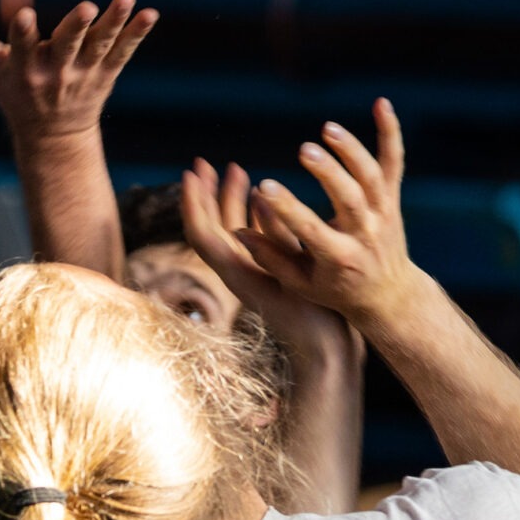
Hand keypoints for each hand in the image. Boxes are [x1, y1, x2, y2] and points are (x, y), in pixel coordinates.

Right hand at [0, 0, 155, 152]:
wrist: (51, 137)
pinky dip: (137, 34)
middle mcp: (54, 73)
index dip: (24, 33)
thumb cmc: (11, 90)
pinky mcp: (105, 74)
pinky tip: (151, 14)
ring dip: (114, 23)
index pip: (22, 48)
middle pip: (67, 47)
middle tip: (87, 6)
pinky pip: (124, 53)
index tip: (26, 16)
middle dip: (76, 27)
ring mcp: (83, 75)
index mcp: (23, 69)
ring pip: (100, 47)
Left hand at [178, 158, 361, 362]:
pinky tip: (261, 196)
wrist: (328, 356)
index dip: (194, 203)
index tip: (192, 174)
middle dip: (205, 194)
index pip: (201, 234)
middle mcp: (237, 272)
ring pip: (230, 229)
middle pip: (209, 227)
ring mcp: (251, 272)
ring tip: (235, 169)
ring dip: (229, 200)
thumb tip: (260, 197)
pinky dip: (252, 214)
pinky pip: (252, 238)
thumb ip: (279, 236)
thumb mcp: (298, 274)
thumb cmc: (314, 322)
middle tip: (203, 164)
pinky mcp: (268, 273)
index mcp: (236, 274)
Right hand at [216, 99, 428, 334]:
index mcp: (340, 258)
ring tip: (327, 129)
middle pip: (351, 199)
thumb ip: (270, 258)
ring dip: (352, 151)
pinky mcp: (392, 199)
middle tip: (305, 150)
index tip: (263, 187)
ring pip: (373, 178)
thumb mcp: (301, 284)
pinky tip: (380, 103)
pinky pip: (394, 163)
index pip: (312, 230)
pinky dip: (390, 134)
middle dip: (329, 173)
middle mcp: (366, 234)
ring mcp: (383, 214)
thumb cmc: (335, 289)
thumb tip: (236, 232)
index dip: (287, 209)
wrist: (389, 294)